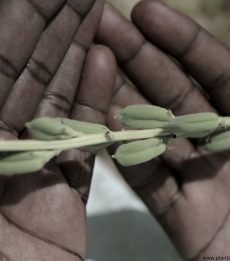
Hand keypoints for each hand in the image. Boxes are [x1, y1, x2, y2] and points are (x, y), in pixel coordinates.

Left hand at [0, 1, 115, 259]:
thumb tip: (2, 49)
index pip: (0, 60)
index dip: (24, 18)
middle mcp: (2, 138)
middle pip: (31, 70)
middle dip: (56, 25)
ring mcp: (38, 159)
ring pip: (61, 96)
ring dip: (78, 53)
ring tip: (96, 12)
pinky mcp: (68, 181)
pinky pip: (84, 133)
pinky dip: (95, 99)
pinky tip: (105, 62)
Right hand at [96, 0, 229, 257]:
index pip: (214, 72)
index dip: (181, 41)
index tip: (145, 13)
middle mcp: (218, 144)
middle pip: (173, 94)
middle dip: (139, 57)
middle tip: (104, 26)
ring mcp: (194, 176)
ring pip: (151, 132)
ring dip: (121, 99)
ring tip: (92, 64)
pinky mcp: (177, 211)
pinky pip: (146, 177)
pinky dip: (125, 153)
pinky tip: (102, 123)